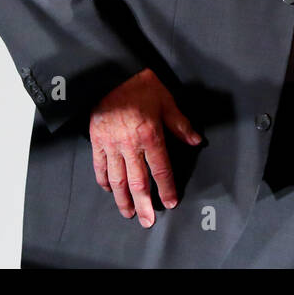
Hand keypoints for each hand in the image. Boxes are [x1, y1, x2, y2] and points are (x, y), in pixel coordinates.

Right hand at [88, 69, 201, 227]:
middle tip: (148, 221)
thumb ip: (180, 124)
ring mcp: (111, 144)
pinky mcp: (97, 140)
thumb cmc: (141, 85)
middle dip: (144, 204)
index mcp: (150, 135)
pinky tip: (109, 190)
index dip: (166, 188)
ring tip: (128, 213)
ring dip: (123, 199)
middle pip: (138, 181)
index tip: (170, 203)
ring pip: (117, 178)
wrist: (112, 73)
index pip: (161, 169)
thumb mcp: (167, 101)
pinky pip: (100, 166)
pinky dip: (104, 180)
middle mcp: (130, 145)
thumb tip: (196, 140)